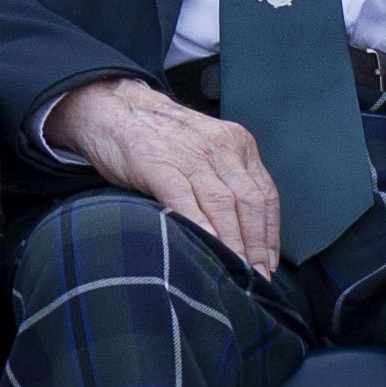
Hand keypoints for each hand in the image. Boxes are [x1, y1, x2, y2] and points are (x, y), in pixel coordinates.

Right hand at [51, 76, 283, 272]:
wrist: (115, 109)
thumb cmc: (161, 138)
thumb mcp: (205, 150)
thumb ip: (226, 180)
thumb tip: (245, 231)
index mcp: (237, 144)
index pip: (265, 195)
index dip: (270, 235)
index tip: (269, 263)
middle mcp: (220, 147)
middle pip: (250, 203)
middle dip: (256, 246)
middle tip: (258, 278)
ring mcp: (190, 155)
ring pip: (224, 205)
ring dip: (234, 244)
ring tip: (237, 272)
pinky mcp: (159, 164)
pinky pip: (186, 199)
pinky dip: (200, 226)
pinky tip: (207, 247)